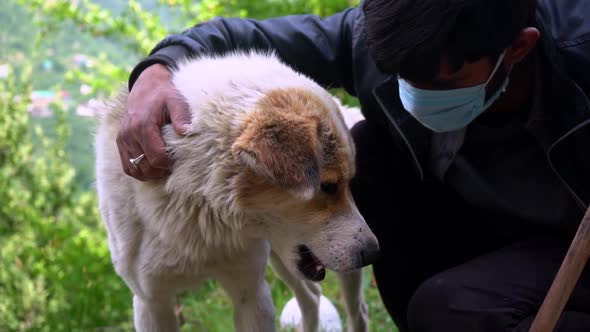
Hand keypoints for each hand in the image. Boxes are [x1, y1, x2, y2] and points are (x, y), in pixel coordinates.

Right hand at [116, 64, 190, 180]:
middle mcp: (129, 135)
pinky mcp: (120, 143)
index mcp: (143, 126)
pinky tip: (152, 166)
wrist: (147, 85)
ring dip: (151, 173)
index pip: (157, 158)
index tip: (179, 159)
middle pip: (146, 167)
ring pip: (135, 170)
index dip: (170, 164)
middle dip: (162, 170)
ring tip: (164, 166)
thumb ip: (181, 116)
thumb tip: (185, 132)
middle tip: (174, 164)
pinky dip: (139, 171)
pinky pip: (127, 167)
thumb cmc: (165, 94)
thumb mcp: (176, 100)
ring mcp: (122, 140)